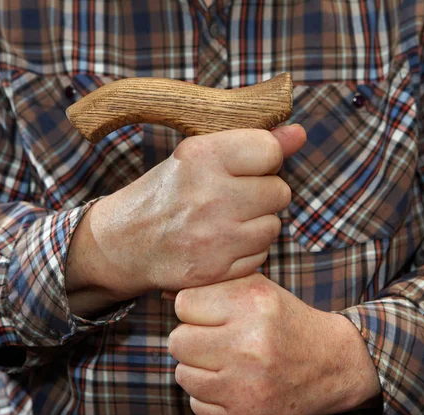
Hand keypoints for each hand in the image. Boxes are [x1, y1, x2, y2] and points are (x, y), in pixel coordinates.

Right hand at [66, 126, 305, 313]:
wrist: (123, 244)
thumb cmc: (166, 193)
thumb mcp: (197, 156)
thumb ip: (253, 143)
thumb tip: (300, 134)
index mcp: (201, 156)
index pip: (270, 151)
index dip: (265, 160)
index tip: (248, 167)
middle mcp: (209, 195)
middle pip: (280, 192)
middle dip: (263, 194)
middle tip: (234, 197)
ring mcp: (214, 237)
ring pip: (273, 226)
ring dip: (257, 224)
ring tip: (226, 222)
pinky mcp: (216, 270)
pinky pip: (260, 255)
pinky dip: (247, 251)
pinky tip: (221, 244)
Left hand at [168, 274, 380, 414]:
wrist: (331, 364)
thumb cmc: (285, 321)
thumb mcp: (258, 288)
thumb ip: (215, 284)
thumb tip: (164, 293)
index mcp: (252, 303)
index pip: (183, 304)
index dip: (195, 310)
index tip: (211, 316)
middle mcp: (250, 343)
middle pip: (177, 341)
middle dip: (192, 341)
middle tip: (215, 342)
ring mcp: (246, 384)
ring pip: (183, 375)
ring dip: (199, 371)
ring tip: (225, 364)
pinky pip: (197, 405)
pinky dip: (209, 398)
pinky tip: (233, 386)